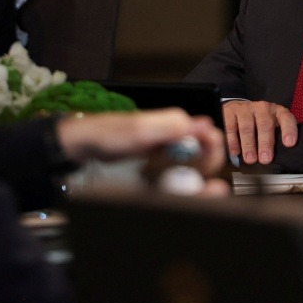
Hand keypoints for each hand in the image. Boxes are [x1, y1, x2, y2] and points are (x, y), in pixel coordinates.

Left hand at [54, 109, 227, 192]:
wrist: (89, 142)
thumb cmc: (111, 134)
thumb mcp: (143, 132)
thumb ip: (174, 127)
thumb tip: (204, 125)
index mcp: (176, 121)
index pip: (209, 135)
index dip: (212, 153)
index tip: (207, 169)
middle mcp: (175, 129)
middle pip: (203, 149)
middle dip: (203, 166)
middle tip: (192, 181)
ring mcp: (167, 142)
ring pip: (191, 159)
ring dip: (189, 172)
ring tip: (174, 182)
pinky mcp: (158, 152)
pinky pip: (176, 164)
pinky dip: (174, 174)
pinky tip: (163, 179)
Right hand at [222, 100, 297, 164]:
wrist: (239, 108)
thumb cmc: (259, 123)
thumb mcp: (271, 127)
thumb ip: (276, 139)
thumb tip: (280, 159)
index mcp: (277, 112)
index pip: (286, 118)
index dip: (288, 130)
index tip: (289, 143)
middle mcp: (262, 108)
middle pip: (265, 124)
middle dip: (265, 143)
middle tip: (265, 159)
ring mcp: (246, 109)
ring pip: (247, 127)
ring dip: (249, 145)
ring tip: (250, 159)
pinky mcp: (230, 112)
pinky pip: (231, 127)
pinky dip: (233, 141)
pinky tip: (235, 152)